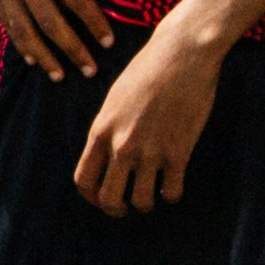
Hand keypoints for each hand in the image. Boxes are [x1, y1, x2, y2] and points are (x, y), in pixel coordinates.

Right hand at [0, 0, 101, 78]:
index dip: (93, 22)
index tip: (108, 40)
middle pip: (50, 20)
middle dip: (72, 48)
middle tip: (90, 69)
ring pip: (22, 26)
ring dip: (43, 54)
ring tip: (59, 74)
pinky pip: (5, 16)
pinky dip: (18, 39)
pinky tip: (30, 55)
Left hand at [72, 12, 225, 215]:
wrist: (181, 55)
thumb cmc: (147, 71)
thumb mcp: (114, 100)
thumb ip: (108, 129)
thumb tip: (107, 154)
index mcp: (100, 131)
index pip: (83, 179)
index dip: (90, 197)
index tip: (100, 198)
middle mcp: (121, 146)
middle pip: (108, 198)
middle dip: (115, 209)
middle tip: (125, 207)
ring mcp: (150, 151)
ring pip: (141, 201)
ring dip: (145, 204)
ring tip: (151, 197)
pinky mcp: (179, 152)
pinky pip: (171, 192)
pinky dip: (171, 195)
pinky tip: (172, 186)